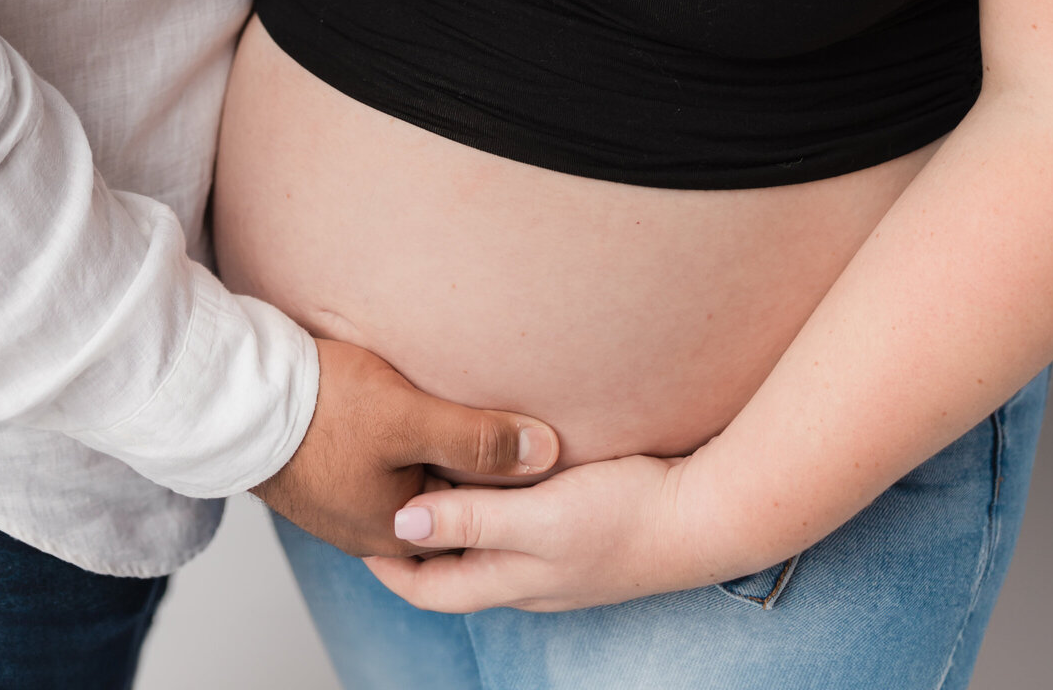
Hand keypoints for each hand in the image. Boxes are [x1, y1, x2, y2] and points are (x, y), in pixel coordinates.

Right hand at [252, 339, 559, 557]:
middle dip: (470, 471)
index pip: (477, 517)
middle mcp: (371, 530)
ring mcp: (342, 504)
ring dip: (432, 454)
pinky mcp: (320, 472)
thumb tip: (547, 451)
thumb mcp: (412, 417)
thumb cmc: (322, 408)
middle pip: (443, 501)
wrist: (235, 394)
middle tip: (502, 427)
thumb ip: (479, 437)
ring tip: (455, 413)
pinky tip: (403, 411)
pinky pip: (376, 466)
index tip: (537, 447)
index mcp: (402, 531)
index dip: (509, 483)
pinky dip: (398, 446)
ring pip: (409, 481)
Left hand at [365, 451, 707, 612]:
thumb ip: (472, 519)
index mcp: (508, 581)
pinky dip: (488, 501)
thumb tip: (400, 524)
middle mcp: (525, 576)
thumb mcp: (538, 518)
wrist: (701, 518)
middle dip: (411, 538)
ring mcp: (554, 557)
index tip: (350, 524)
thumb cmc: (622, 517)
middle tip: (375, 488)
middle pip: (450, 566)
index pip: (427, 586)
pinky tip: (490, 467)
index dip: (386, 562)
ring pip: (483, 543)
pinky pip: (515, 523)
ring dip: (449, 516)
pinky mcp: (577, 529)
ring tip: (419, 469)